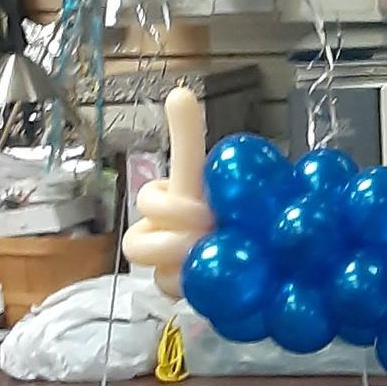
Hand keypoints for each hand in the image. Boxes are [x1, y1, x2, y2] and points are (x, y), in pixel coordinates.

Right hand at [122, 85, 213, 296]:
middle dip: (174, 241)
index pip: (148, 202)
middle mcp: (153, 236)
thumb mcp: (206, 171)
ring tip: (218, 257)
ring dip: (186, 265)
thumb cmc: (219, 202)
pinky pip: (175, 294)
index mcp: (157, 205)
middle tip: (212, 233)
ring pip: (158, 273)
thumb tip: (179, 91)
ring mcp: (164, 267)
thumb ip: (188, 137)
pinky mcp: (179, 292)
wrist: (249, 243)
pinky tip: (219, 278)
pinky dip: (196, 286)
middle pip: (137, 245)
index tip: (202, 209)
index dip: (170, 207)